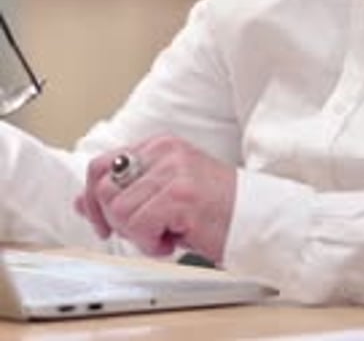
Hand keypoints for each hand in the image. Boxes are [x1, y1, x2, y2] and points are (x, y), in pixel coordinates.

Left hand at [74, 135, 236, 263]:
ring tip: (166, 233)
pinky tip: (174, 240)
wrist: (253, 219)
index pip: (101, 165)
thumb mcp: (162, 195)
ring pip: (119, 211)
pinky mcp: (180, 193)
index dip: (94, 199)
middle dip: (118, 222)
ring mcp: (173, 169)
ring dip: (139, 236)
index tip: (104, 224)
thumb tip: (83, 201)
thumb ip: (124, 194)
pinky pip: (139, 225)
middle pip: (105, 190)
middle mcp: (164, 151)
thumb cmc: (212, 210)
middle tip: (147, 231)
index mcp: (158, 145)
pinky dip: (152, 244)